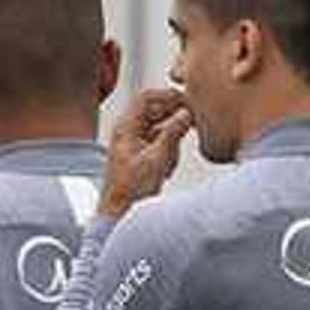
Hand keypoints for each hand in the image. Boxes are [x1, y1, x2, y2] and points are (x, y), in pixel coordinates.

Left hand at [98, 87, 192, 220]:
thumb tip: (185, 114)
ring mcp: (134, 144)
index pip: (145, 97)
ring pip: (160, 128)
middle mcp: (128, 133)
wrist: (119, 215)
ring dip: (171, 139)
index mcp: (125, 128)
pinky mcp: (140, 156)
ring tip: (171, 158)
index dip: (167, 95)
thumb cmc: (128, 192)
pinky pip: (160, 144)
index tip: (185, 98)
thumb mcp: (156, 159)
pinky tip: (166, 168)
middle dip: (173, 118)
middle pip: (155, 111)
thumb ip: (172, 133)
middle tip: (191, 121)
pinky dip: (168, 152)